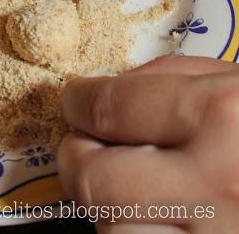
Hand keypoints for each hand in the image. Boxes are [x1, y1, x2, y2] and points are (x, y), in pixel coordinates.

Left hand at [58, 56, 238, 232]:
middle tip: (82, 142)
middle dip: (74, 156)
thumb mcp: (235, 81)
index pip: (109, 108)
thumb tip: (113, 89)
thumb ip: (171, 77)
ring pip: (112, 229)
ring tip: (125, 181)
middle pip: (93, 180)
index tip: (74, 99)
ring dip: (106, 202)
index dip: (78, 101)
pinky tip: (152, 211)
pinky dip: (136, 228)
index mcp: (217, 114)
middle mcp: (212, 180)